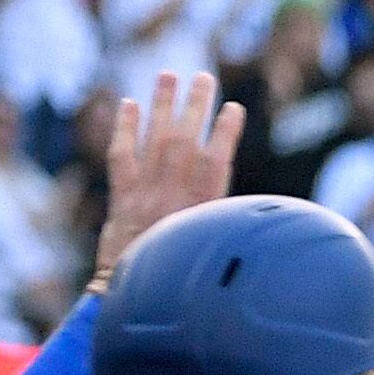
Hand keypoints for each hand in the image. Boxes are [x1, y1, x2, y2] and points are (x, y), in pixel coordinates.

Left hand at [93, 71, 241, 286]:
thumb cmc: (183, 283)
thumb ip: (221, 224)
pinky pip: (121, 156)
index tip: (234, 108)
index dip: (225, 132)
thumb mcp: (211, 254)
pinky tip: (129, 104)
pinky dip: (124, 129)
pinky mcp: (122, 199)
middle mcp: (173, 197)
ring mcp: (145, 194)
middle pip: (184, 140)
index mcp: (202, 212)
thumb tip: (252, 212)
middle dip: (195, 105)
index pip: (215, 161)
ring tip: (169, 74)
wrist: (137, 299)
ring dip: (162, 104)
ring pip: (154, 140)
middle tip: (203, 76)